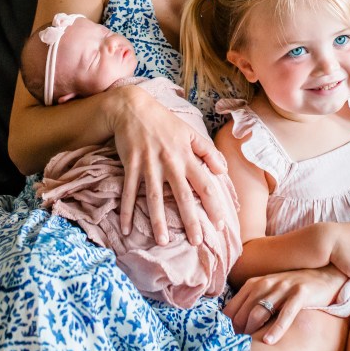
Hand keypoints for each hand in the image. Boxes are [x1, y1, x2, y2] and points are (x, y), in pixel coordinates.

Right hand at [110, 85, 228, 245]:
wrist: (133, 107)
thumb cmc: (163, 121)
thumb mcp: (190, 132)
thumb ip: (208, 151)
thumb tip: (224, 170)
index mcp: (186, 156)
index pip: (205, 184)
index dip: (213, 205)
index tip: (219, 225)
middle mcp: (170, 163)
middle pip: (182, 196)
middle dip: (189, 220)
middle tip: (196, 242)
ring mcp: (149, 165)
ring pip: (155, 198)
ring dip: (158, 221)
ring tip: (163, 242)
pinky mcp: (131, 165)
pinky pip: (129, 192)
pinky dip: (126, 211)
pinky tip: (125, 229)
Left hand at [224, 267, 345, 343]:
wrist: (323, 275)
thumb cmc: (292, 288)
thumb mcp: (269, 291)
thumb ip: (253, 303)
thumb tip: (236, 325)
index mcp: (254, 283)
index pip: (233, 306)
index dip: (229, 324)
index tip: (231, 336)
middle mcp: (266, 283)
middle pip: (244, 311)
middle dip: (240, 329)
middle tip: (241, 342)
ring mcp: (283, 288)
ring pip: (259, 311)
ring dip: (253, 330)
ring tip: (252, 342)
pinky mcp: (300, 294)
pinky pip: (285, 314)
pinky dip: (276, 329)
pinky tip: (270, 340)